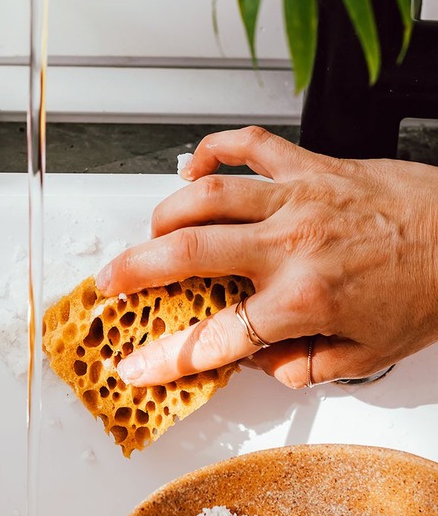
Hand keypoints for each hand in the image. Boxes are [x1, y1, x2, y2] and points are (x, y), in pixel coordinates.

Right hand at [94, 126, 437, 387]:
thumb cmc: (429, 288)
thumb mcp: (368, 353)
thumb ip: (304, 365)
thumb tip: (261, 362)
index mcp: (302, 302)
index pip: (215, 339)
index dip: (165, 359)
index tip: (134, 368)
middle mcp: (290, 246)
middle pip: (188, 255)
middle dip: (134, 272)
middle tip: (109, 283)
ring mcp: (297, 198)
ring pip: (206, 196)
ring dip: (164, 215)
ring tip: (150, 233)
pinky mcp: (311, 165)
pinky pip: (247, 147)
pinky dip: (211, 151)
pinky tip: (194, 167)